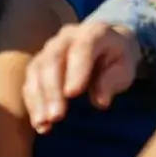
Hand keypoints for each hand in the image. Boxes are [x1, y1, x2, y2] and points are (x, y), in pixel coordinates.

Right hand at [24, 22, 139, 134]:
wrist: (105, 45)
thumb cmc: (116, 58)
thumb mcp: (125, 68)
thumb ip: (113, 80)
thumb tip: (100, 100)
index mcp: (94, 33)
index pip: (83, 47)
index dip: (76, 70)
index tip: (72, 94)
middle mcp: (67, 37)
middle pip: (53, 59)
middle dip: (52, 89)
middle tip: (56, 116)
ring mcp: (49, 48)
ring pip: (37, 70)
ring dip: (38, 99)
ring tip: (43, 123)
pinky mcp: (38, 64)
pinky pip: (30, 81)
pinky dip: (33, 103)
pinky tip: (39, 123)